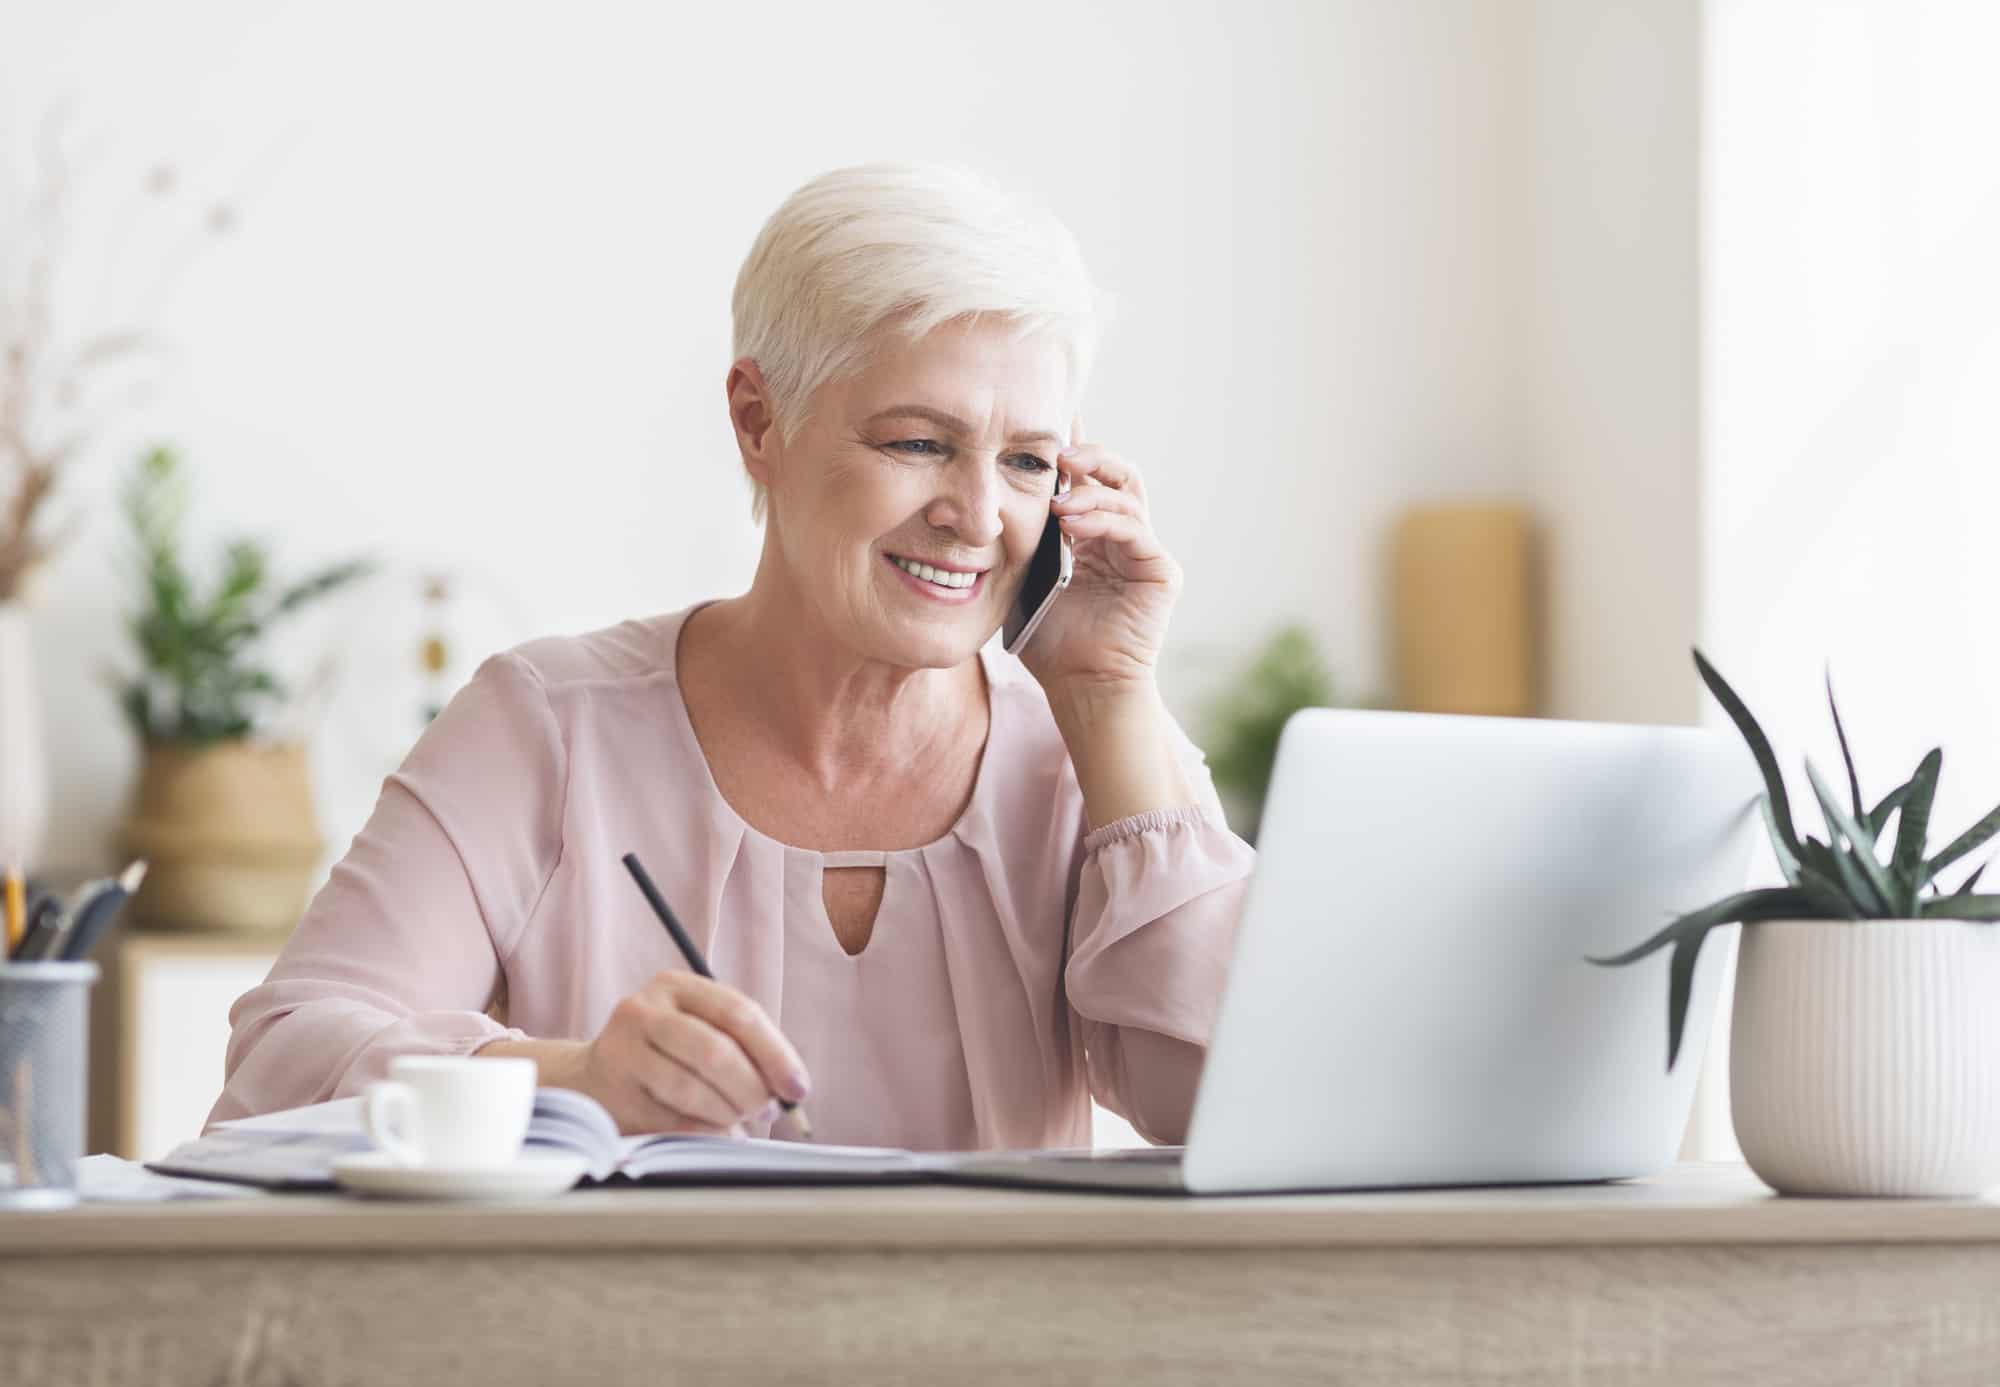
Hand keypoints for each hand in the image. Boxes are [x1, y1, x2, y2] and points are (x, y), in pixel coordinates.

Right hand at [575, 971, 811, 1136]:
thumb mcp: (700, 1033)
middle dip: (752, 1089)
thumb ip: (744, 1050)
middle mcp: (644, 1009)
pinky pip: (670, 1119)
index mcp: (676, 985)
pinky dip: (703, 1131)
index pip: (738, 1013)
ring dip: (728, 1114)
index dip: (775, 1053)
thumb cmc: (665, 1057)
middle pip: (715, 1051)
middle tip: (767, 1112)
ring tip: (739, 1122)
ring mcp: (622, 1049)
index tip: (798, 1089)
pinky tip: (714, 1132)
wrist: (591, 1079)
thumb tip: (790, 1091)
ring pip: (691, 1088)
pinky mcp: (612, 1091)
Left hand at [1016, 421, 1182, 698]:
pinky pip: (1136, 531)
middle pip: (1117, 475)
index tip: (1045, 426)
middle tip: (1058, 453)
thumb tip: (994, 494)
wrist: (1080, 687)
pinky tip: (1073, 523)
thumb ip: (1023, 537)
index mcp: (1093, 535)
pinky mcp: (1161, 572)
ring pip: (1127, 496)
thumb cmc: (1050, 642)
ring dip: (1091, 490)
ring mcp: (1145, 552)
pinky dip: (1105, 520)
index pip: (1088, 479)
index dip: (1073, 450)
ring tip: (1059, 499)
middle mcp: (1124, 537)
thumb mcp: (1026, 578)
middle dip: (1089, 456)